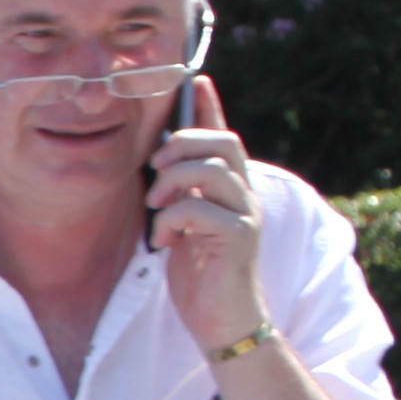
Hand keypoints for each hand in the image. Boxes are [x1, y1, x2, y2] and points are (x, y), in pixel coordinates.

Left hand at [147, 73, 269, 354]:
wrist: (220, 319)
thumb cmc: (197, 272)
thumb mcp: (180, 223)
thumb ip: (176, 193)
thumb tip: (155, 162)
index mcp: (229, 187)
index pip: (223, 136)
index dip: (210, 107)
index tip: (196, 80)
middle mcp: (244, 195)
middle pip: (222, 143)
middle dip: (181, 145)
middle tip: (154, 169)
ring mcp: (246, 215)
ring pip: (210, 171)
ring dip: (172, 182)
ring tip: (155, 206)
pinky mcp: (239, 239)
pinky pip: (200, 210)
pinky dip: (171, 220)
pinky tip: (162, 241)